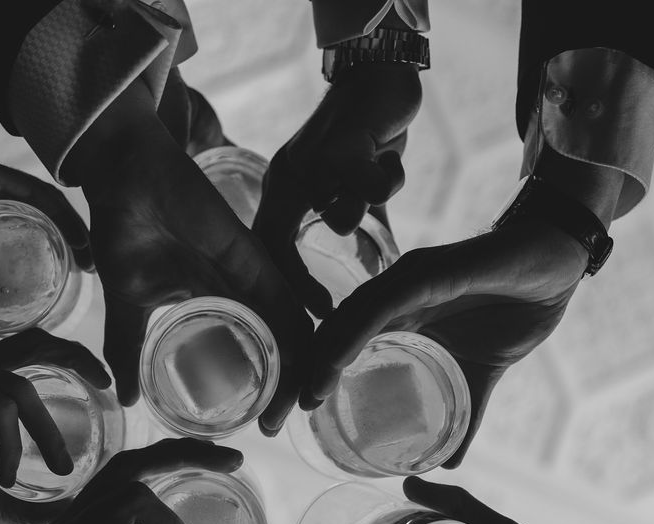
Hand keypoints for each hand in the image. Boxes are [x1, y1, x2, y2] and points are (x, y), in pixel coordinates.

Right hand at [0, 156, 91, 351]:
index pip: (36, 234)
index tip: (83, 283)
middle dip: (73, 245)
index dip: (63, 256)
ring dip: (73, 230)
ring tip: (90, 261)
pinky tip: (75, 238)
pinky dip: (59, 213)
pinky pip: (32, 192)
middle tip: (95, 275)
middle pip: (46, 219)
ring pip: (46, 205)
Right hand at [0, 328, 110, 523]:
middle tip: (106, 387)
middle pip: (36, 345)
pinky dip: (13, 441)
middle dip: (76, 360)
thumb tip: (69, 511)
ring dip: (47, 431)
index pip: (35, 352)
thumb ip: (25, 499)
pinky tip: (6, 475)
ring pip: (22, 387)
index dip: (73, 357)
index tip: (106, 384)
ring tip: (62, 469)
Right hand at [69, 80, 311, 434]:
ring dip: (298, 367)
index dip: (268, 389)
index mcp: (219, 303)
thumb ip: (130, 347)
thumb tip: (126, 397)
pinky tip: (311, 361)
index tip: (265, 427)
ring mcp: (253, 273)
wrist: (125, 176)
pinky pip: (285, 298)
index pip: (257, 352)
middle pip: (282, 345)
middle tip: (282, 426)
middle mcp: (245, 291)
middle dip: (288, 388)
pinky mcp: (253, 255)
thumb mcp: (129, 306)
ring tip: (299, 406)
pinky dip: (301, 331)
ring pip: (291, 327)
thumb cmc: (124, 233)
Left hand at [254, 63, 419, 317]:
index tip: (306, 320)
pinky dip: (389, 181)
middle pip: (279, 244)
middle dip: (301, 286)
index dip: (280, 289)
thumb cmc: (361, 136)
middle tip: (326, 312)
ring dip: (362, 213)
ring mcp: (313, 160)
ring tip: (377, 181)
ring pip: (340, 218)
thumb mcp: (345, 186)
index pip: (265, 249)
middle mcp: (288, 176)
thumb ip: (348, 220)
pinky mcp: (346, 142)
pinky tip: (389, 158)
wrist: (377, 74)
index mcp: (282, 189)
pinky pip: (373, 186)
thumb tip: (364, 269)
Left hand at [306, 219, 588, 467]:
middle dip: (306, 369)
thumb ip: (465, 412)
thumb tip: (450, 462)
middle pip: (336, 330)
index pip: (344, 342)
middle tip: (286, 411)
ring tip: (308, 392)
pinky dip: (357, 330)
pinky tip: (339, 358)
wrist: (558, 262)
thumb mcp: (482, 372)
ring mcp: (407, 279)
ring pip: (352, 316)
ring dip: (325, 354)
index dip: (317, 374)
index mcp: (398, 314)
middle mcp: (393, 294)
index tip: (297, 412)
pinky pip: (384, 302)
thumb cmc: (516, 307)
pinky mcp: (429, 270)